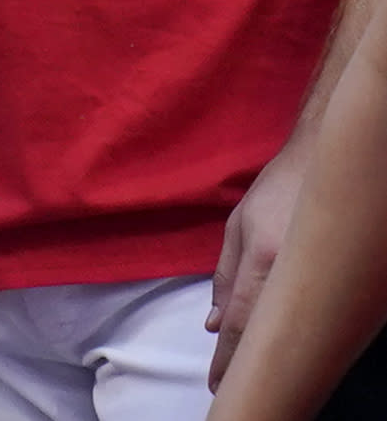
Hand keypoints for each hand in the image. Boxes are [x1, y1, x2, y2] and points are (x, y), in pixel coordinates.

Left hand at [213, 131, 312, 370]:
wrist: (325, 164)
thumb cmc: (276, 192)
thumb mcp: (239, 226)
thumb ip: (224, 276)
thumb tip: (213, 324)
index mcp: (262, 259)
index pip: (240, 321)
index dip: (227, 357)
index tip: (217, 382)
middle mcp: (290, 272)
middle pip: (265, 331)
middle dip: (245, 360)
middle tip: (231, 382)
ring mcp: (316, 275)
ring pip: (288, 327)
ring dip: (268, 348)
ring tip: (251, 368)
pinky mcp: (334, 278)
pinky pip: (310, 313)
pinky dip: (291, 331)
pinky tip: (281, 341)